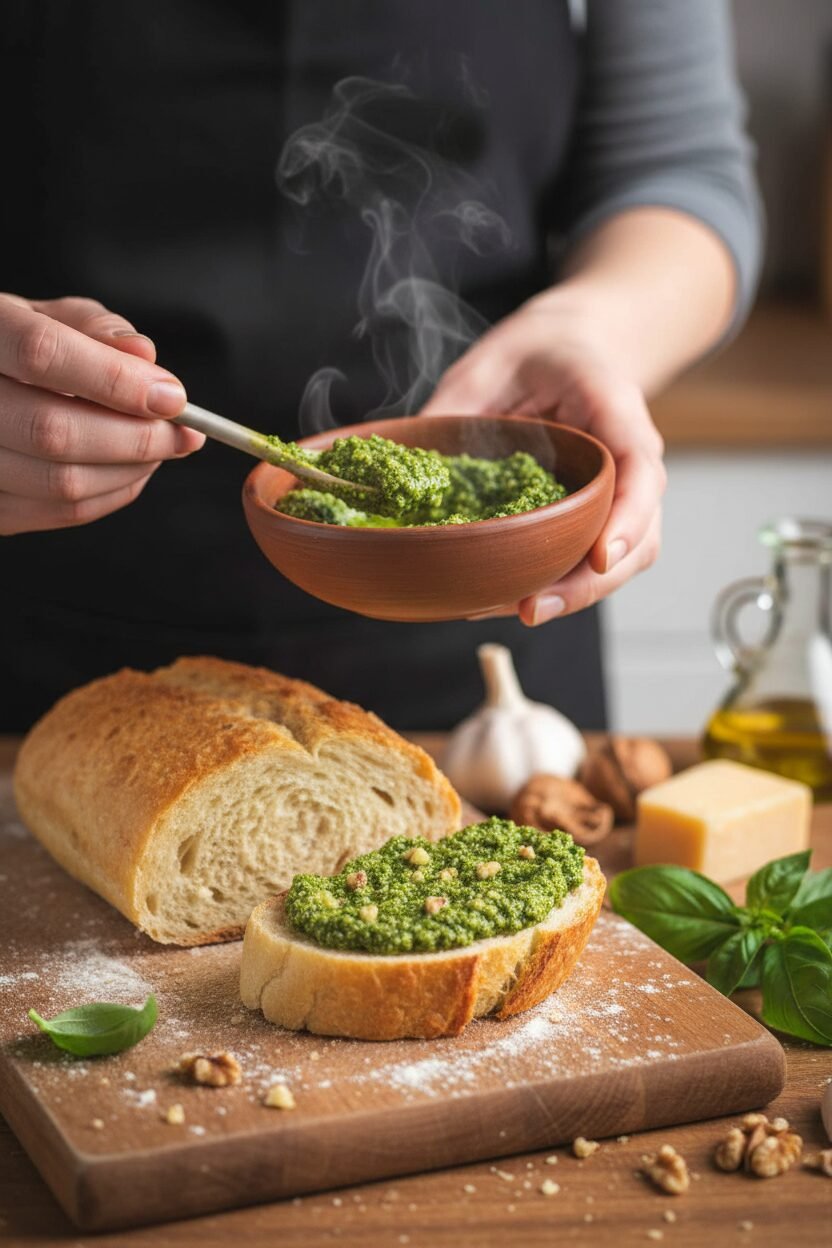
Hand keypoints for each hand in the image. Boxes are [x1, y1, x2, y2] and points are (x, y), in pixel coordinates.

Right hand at [0, 294, 202, 534]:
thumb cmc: (14, 346)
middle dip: (137, 437)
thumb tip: (145, 357)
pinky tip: (132, 468)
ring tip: (162, 447)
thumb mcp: (45, 316)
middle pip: (53, 431)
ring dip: (132, 470)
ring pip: (62, 482)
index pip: (42, 355)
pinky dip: (114, 492)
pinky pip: (62, 512)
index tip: (172, 396)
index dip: (115, 379)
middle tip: (185, 432)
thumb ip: (95, 327)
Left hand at [420, 288, 665, 624]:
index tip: (599, 554)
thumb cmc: (536, 354)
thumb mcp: (492, 362)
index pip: (640, 466)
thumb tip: (404, 466)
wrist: (570, 351)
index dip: (627, 516)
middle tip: (533, 608)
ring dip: (576, 594)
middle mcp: (629, 461)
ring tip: (519, 612)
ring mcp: (619, 495)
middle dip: (590, 581)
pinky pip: (593, 560)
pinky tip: (509, 601)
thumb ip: (458, 408)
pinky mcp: (597, 517)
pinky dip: (562, 585)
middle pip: (639, 536)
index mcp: (615, 409)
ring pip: (623, 560)